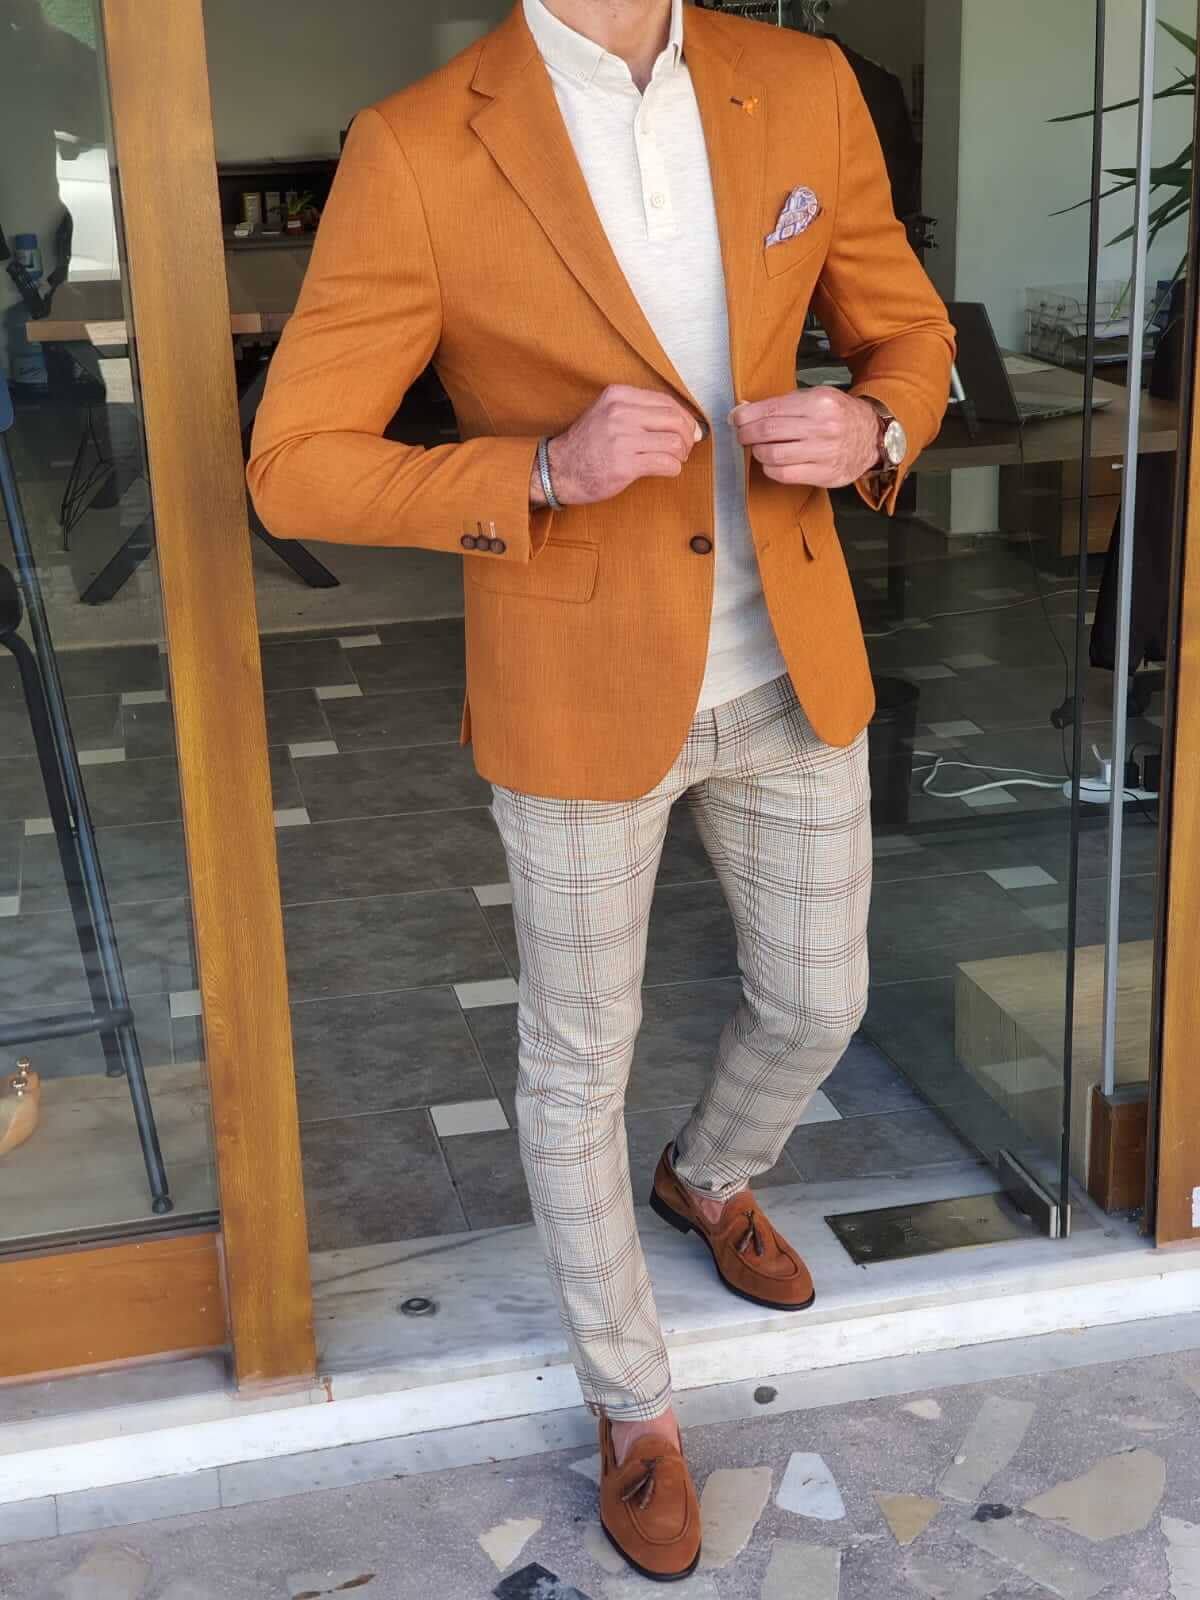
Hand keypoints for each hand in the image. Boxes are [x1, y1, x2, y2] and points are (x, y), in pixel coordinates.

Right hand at [530, 385, 702, 507]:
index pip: (666, 401)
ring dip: (681, 454)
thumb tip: (684, 421)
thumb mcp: (608, 413)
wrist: (559, 469)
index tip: (689, 429)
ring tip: (675, 459)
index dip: (684, 416)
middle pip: (674, 420)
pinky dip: (674, 468)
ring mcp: (622, 439)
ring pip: (674, 442)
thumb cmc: (587, 445)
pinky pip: (666, 464)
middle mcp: (620, 414)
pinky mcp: (624, 464)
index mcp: (617, 396)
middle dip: (687, 436)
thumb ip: (639, 411)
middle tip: (685, 448)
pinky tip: (667, 470)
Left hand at [730, 388, 880, 488]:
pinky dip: (769, 469)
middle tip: (741, 434)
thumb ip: (785, 403)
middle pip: (768, 432)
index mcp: (819, 403)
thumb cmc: (840, 415)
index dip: (746, 415)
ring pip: (773, 455)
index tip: (736, 418)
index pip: (771, 410)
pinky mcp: (824, 474)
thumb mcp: (818, 397)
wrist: (872, 437)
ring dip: (757, 452)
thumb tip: (746, 409)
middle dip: (746, 433)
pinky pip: (784, 474)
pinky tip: (770, 462)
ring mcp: (824, 453)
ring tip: (758, 448)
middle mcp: (822, 427)